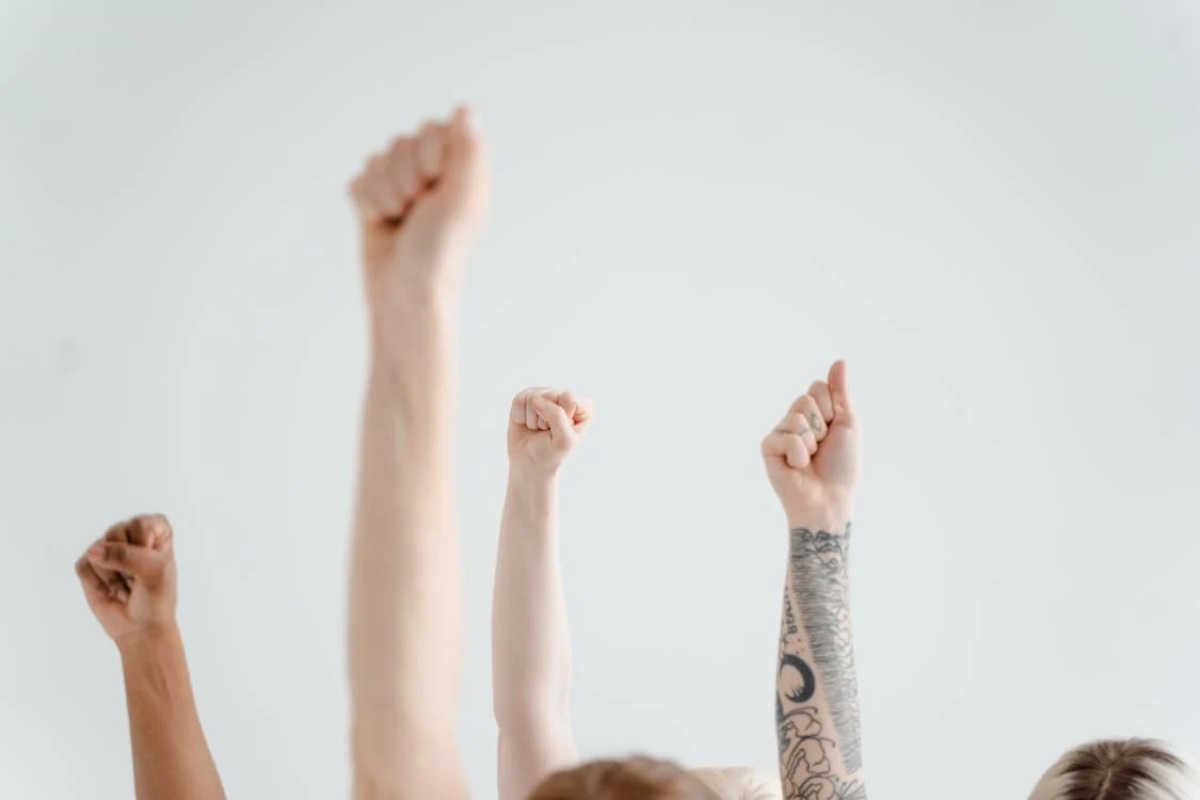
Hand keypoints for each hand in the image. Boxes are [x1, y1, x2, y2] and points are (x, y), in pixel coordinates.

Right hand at [74, 514, 177, 646]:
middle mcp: (129, 532)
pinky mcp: (89, 565)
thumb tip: (93, 551)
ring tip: (125, 585)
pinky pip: (84, 566)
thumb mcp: (155, 571)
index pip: (141, 524)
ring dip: (113, 575)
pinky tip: (109, 590)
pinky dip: (97, 583)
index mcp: (153, 528)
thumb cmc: (156, 597)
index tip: (155, 564)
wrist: (140, 627)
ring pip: (98, 549)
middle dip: (128, 563)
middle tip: (138, 579)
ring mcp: (107, 548)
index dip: (146, 548)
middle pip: (116, 532)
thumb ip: (128, 555)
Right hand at [348, 106, 489, 339]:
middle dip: (404, 179)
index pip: (433, 129)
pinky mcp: (375, 201)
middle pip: (401, 143)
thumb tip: (465, 109)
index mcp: (460, 171)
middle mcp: (432, 175)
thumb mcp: (462, 200)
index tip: (435, 184)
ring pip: (377, 161)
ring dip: (386, 195)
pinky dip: (367, 205)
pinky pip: (358, 181)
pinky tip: (382, 224)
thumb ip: (467, 151)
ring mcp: (402, 187)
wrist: (404, 292)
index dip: (428, 154)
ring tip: (401, 221)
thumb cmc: (440, 251)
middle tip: (417, 210)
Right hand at [508, 388, 592, 476]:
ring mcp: (546, 395)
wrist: (530, 463)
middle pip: (549, 395)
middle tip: (547, 432)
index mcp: (583, 406)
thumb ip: (556, 416)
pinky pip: (519, 400)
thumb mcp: (563, 440)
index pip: (569, 397)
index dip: (561, 416)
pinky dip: (520, 416)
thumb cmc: (551, 453)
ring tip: (538, 428)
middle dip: (544, 419)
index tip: (560, 431)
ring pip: (532, 397)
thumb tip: (535, 399)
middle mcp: (565, 397)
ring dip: (532, 419)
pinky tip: (527, 423)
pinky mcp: (527, 397)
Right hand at [761, 360, 859, 526]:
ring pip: (796, 417)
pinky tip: (797, 467)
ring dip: (812, 441)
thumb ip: (840, 392)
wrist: (829, 497)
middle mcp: (794, 420)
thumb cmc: (841, 466)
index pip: (817, 387)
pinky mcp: (768, 448)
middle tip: (822, 447)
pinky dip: (798, 453)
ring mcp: (780, 433)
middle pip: (805, 398)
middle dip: (821, 424)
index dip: (831, 407)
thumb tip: (839, 361)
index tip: (834, 429)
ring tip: (810, 459)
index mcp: (814, 412)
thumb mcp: (847, 423)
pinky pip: (785, 436)